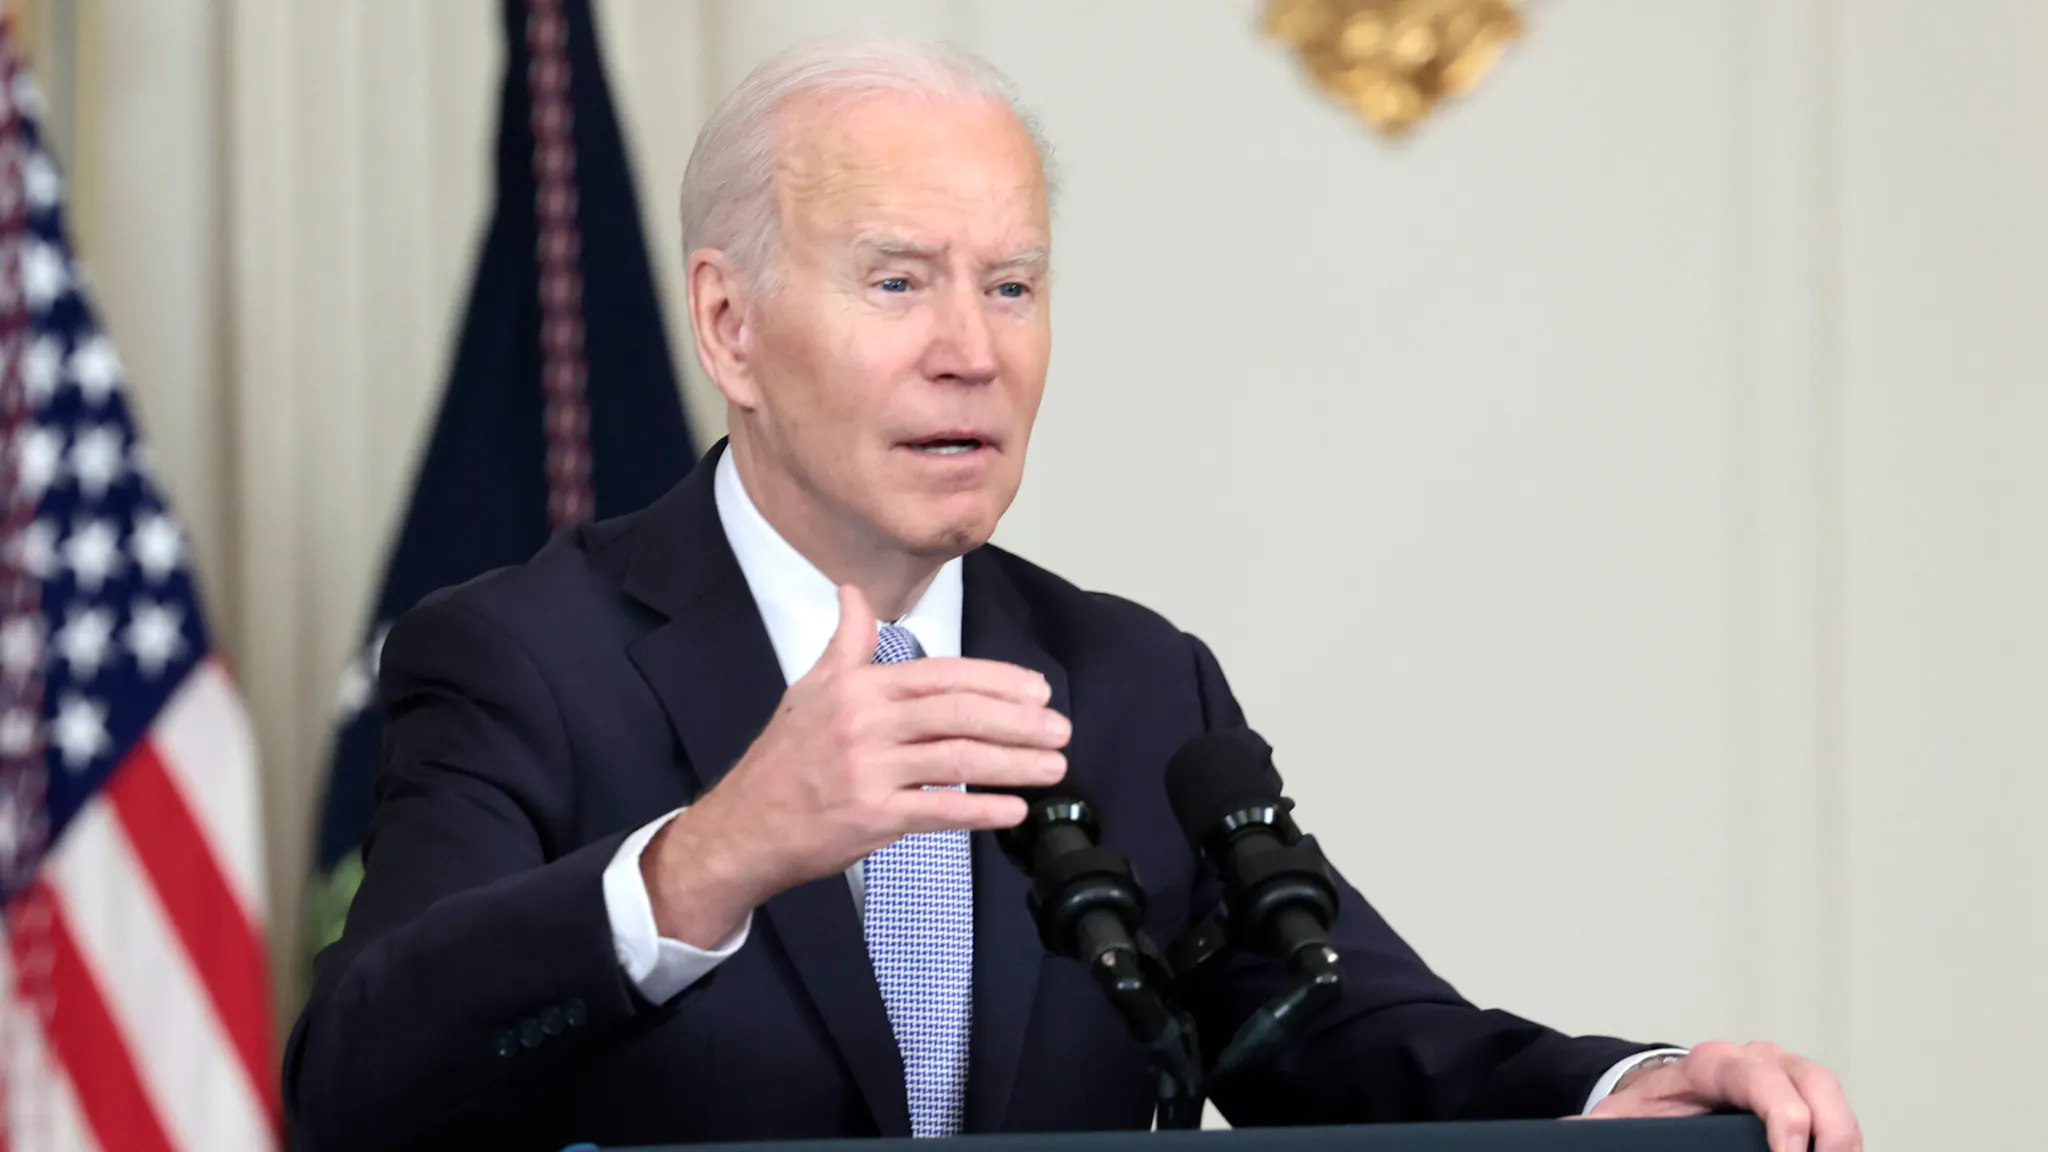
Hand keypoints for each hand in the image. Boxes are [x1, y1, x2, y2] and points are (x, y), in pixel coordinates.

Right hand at [643, 584, 1069, 945]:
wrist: (744, 825)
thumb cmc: (783, 759)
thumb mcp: (810, 687)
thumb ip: (845, 640)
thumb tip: (851, 591)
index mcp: (859, 687)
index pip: (943, 674)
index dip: (997, 681)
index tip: (1037, 691)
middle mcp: (865, 723)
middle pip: (960, 714)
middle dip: (1019, 721)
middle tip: (1059, 730)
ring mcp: (868, 770)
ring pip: (958, 760)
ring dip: (1015, 764)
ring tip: (1053, 768)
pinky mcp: (871, 817)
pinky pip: (938, 811)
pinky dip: (981, 810)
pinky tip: (1013, 809)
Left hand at [1582, 1041, 1859, 1151]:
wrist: (1659, 1096)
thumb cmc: (1645, 1112)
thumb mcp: (1621, 1122)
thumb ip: (1598, 1132)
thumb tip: (1568, 1135)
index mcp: (1710, 1065)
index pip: (1758, 1078)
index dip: (1783, 1116)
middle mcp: (1757, 1059)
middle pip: (1814, 1082)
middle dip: (1832, 1130)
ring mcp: (1788, 1075)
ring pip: (1834, 1096)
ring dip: (1846, 1138)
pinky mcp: (1806, 1097)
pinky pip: (1837, 1116)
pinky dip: (1842, 1142)